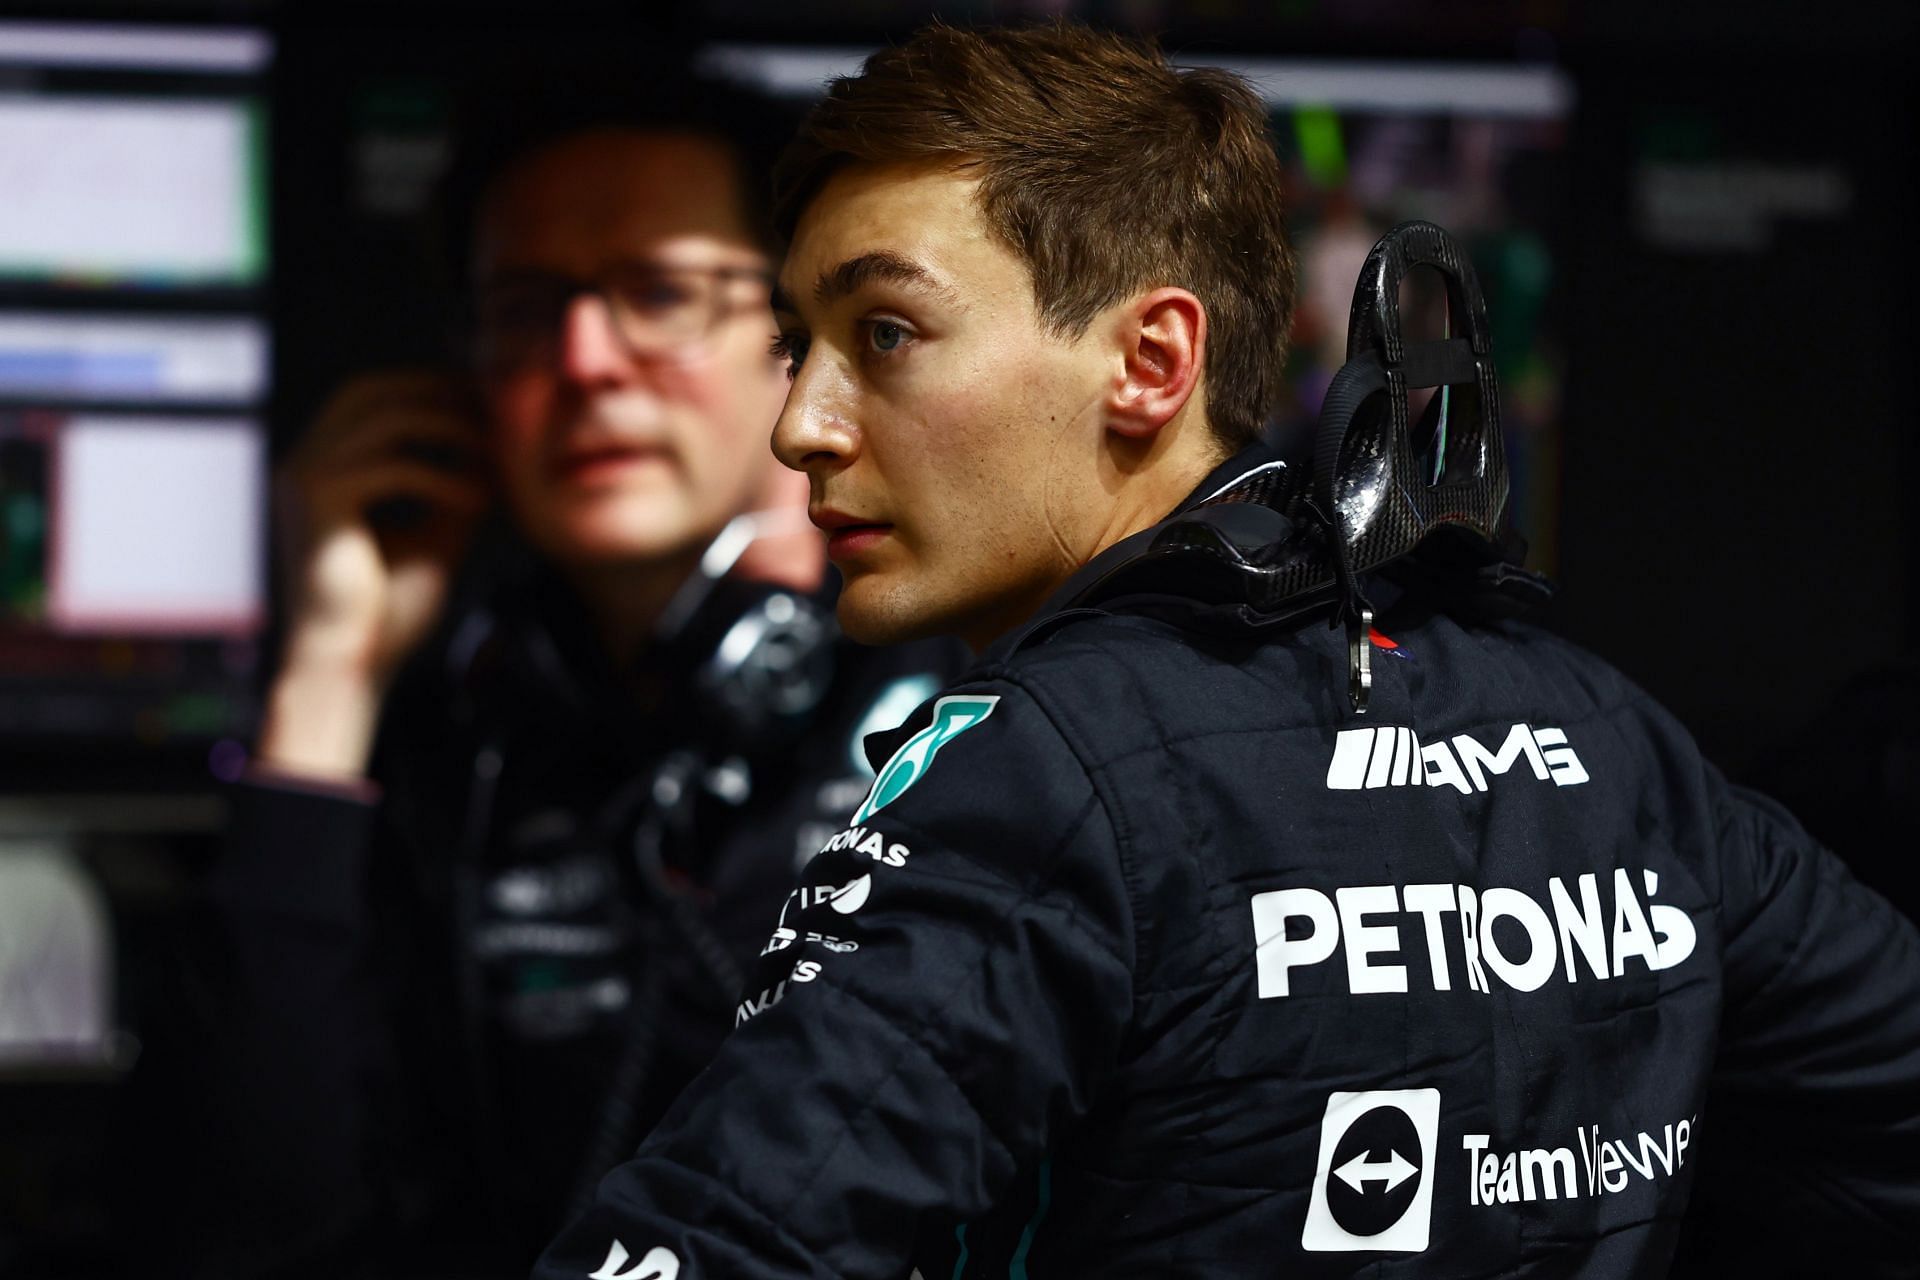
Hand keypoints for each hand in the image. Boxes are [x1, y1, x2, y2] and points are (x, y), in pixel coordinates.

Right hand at [257, 371, 491, 778]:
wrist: (352, 664)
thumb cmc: (387, 612)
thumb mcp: (436, 536)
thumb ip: (454, 491)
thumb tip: (493, 454)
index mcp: (325, 468)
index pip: (370, 395)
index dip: (426, 388)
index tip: (483, 404)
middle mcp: (306, 463)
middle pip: (371, 389)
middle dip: (436, 393)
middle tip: (491, 413)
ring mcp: (306, 477)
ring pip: (386, 419)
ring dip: (450, 430)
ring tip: (494, 456)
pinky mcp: (319, 501)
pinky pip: (392, 466)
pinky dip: (443, 476)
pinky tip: (478, 498)